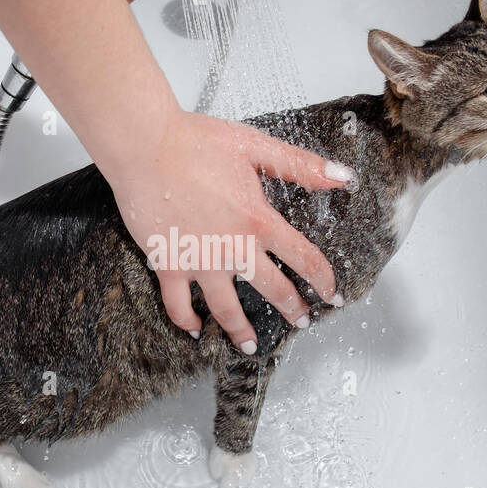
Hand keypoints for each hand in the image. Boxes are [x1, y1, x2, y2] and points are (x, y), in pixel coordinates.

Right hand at [103, 107, 353, 353]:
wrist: (144, 146)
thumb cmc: (195, 141)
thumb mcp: (256, 146)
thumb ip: (301, 165)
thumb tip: (342, 177)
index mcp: (259, 220)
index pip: (303, 258)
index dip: (323, 279)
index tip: (332, 294)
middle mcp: (233, 248)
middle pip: (273, 290)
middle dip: (293, 310)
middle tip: (302, 321)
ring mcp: (200, 261)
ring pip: (227, 310)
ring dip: (241, 332)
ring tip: (250, 346)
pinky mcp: (169, 265)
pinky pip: (178, 305)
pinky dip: (188, 322)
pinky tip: (196, 330)